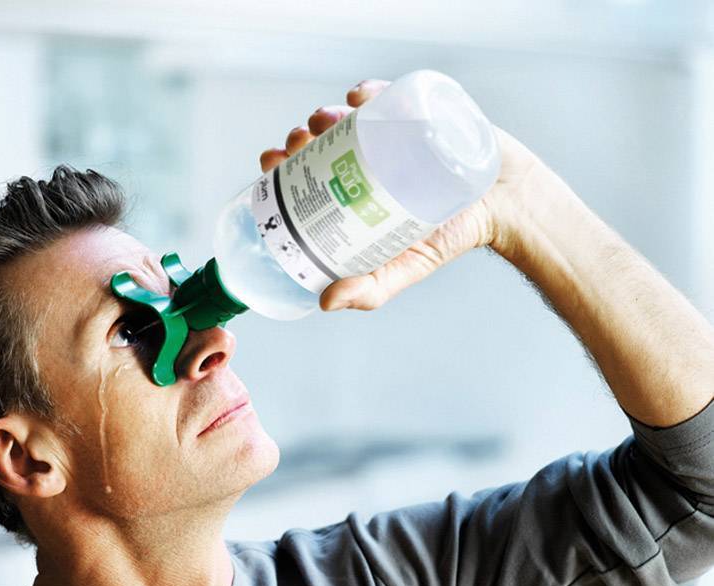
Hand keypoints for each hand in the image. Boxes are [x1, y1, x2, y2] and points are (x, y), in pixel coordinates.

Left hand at [259, 79, 540, 311]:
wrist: (505, 207)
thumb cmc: (449, 237)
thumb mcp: (404, 269)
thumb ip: (369, 289)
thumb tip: (324, 303)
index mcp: (354, 190)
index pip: (307, 174)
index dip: (282, 166)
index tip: (270, 163)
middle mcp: (366, 158)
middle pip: (318, 141)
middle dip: (298, 137)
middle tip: (296, 143)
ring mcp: (390, 132)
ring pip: (344, 115)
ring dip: (323, 113)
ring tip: (320, 122)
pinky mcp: (418, 111)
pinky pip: (386, 94)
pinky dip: (368, 91)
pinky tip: (356, 98)